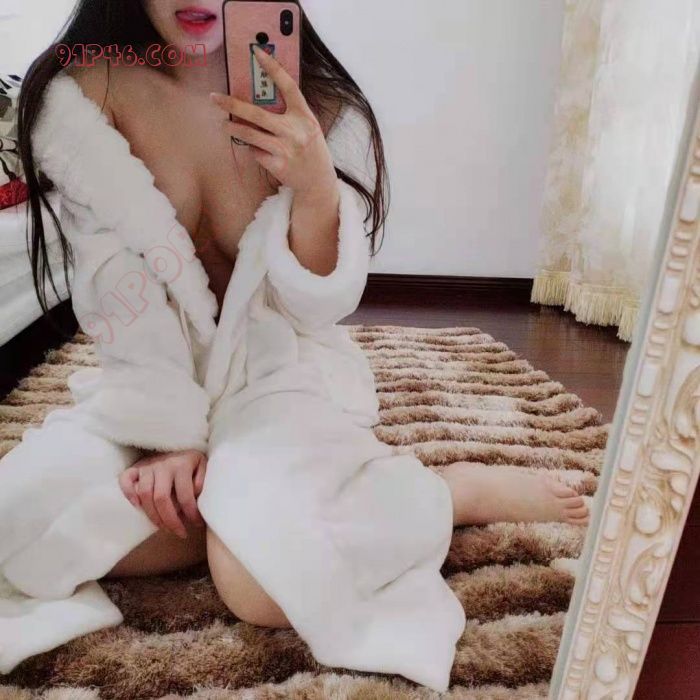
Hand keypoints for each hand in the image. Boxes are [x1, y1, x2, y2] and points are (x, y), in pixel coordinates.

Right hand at [119, 450, 206, 538]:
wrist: (179, 443)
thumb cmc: (192, 461)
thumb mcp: (203, 467)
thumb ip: (202, 482)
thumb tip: (194, 499)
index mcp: (182, 465)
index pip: (185, 496)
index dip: (191, 514)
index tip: (196, 524)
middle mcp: (163, 465)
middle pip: (161, 498)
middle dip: (170, 521)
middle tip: (178, 532)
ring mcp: (147, 465)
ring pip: (144, 494)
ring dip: (152, 515)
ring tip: (163, 527)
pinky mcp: (135, 467)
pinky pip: (125, 479)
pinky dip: (128, 493)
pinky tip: (137, 506)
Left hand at [210, 45, 337, 196]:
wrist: (318, 181)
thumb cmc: (311, 150)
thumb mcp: (308, 126)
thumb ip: (290, 113)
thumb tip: (260, 98)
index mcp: (304, 116)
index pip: (288, 86)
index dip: (273, 68)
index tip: (257, 52)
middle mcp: (295, 131)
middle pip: (257, 114)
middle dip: (233, 105)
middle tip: (215, 98)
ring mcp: (285, 149)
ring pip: (251, 135)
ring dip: (234, 128)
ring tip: (225, 125)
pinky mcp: (278, 165)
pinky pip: (256, 152)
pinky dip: (253, 149)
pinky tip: (255, 148)